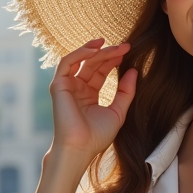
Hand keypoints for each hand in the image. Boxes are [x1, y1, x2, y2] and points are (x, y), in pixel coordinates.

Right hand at [49, 39, 137, 165]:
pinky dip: (80, 53)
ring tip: (112, 44)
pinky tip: (95, 50)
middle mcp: (77, 88)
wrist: (81, 148)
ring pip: (81, 60)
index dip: (113, 60)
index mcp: (89, 94)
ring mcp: (67, 86)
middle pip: (93, 63)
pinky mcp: (59, 85)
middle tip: (126, 46)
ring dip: (96, 50)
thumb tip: (134, 70)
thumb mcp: (118, 111)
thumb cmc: (97, 136)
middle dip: (109, 53)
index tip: (129, 52)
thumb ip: (126, 91)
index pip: (101, 71)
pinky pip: (67, 62)